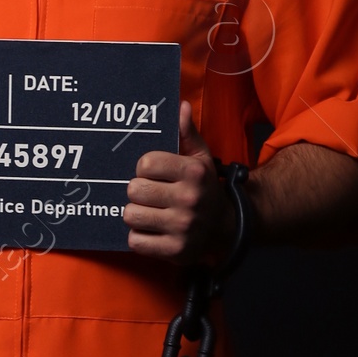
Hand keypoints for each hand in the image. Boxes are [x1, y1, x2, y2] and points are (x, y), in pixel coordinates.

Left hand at [124, 103, 227, 262]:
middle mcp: (190, 199)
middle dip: (139, 192)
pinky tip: (154, 232)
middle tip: (152, 196)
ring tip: (152, 213)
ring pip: (131, 215)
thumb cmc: (205, 188)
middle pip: (133, 190)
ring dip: (137, 215)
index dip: (144, 169)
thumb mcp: (201, 159)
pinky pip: (135, 241)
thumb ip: (187, 133)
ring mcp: (183, 226)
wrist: (226, 226)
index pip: (144, 163)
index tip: (154, 174)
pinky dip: (140, 238)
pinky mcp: (175, 250)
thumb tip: (180, 106)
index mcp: (194, 172)